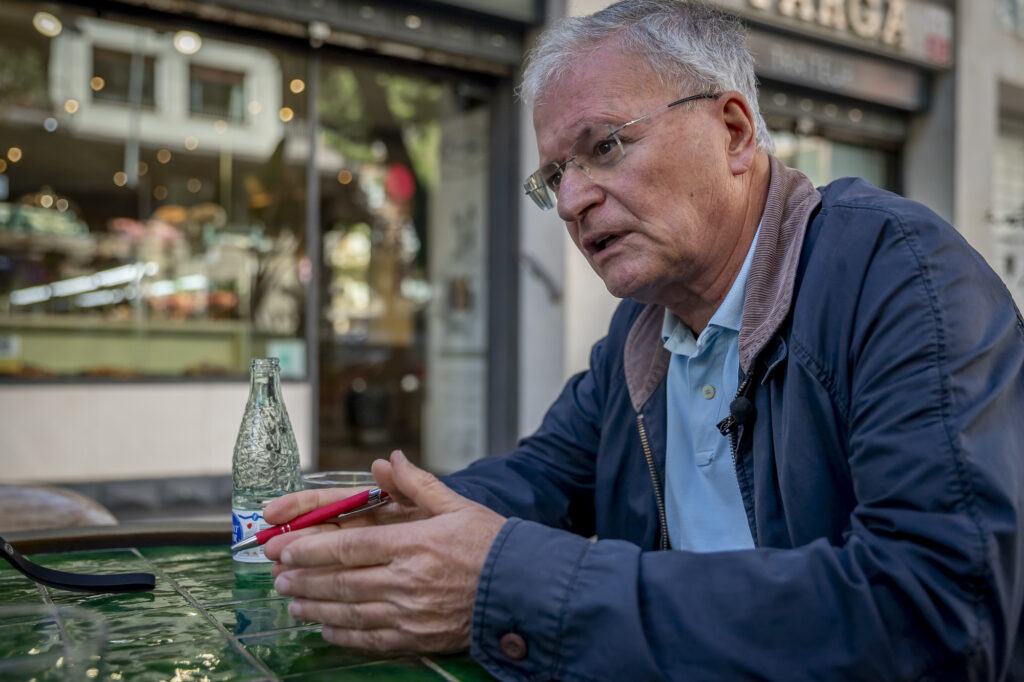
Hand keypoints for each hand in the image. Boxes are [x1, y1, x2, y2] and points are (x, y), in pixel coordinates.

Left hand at [265, 450, 505, 652]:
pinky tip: (326, 628)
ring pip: (349, 612)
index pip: (348, 546)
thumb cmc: (491, 544)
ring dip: (315, 607)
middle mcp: (406, 580)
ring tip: (293, 602)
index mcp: (413, 543)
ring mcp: (410, 612)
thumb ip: (417, 483)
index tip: (286, 549)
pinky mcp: (417, 637)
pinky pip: (370, 638)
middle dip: (303, 579)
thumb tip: (387, 461)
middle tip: (278, 576)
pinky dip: (343, 634)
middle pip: (341, 581)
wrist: (523, 589)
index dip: (311, 549)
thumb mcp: (457, 505)